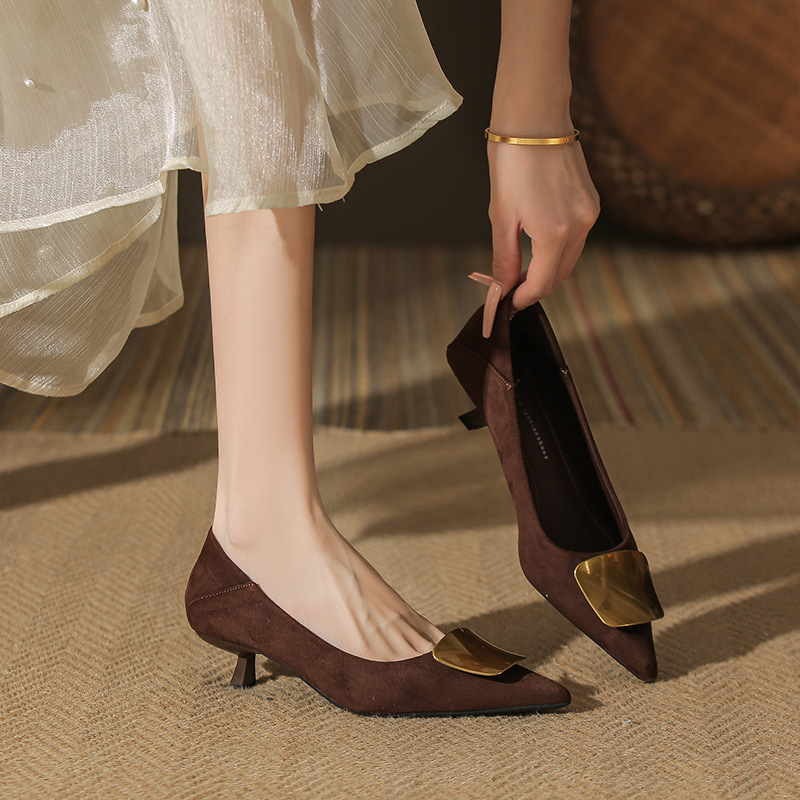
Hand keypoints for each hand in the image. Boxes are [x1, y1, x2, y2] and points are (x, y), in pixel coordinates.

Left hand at [470, 132, 600, 336]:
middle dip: (536, 286)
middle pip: (560, 274)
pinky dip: (559, 249)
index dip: (523, 297)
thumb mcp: (501, 214)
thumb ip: (505, 257)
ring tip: (521, 270)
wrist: (534, 117)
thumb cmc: (512, 160)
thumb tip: (502, 287)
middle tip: (510, 289)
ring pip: (570, 258)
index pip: (543, 283)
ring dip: (548, 269)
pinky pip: (577, 238)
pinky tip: (538, 246)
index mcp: (555, 232)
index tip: (507, 303)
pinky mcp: (591, 201)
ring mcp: (590, 213)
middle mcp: (580, 225)